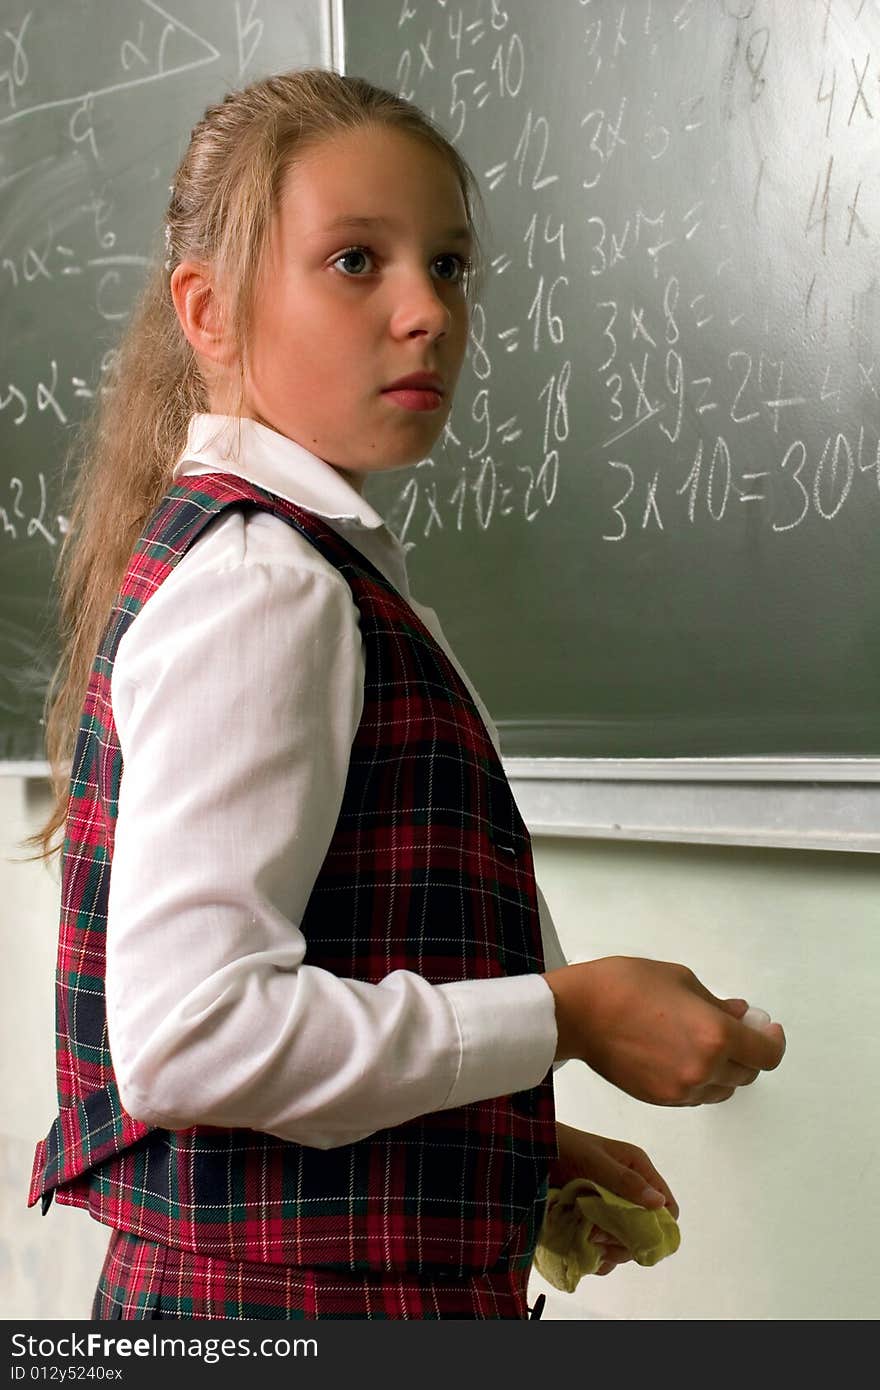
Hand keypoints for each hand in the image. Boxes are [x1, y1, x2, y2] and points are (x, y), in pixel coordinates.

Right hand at [541, 956, 785, 1105]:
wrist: (579, 1013)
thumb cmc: (629, 985)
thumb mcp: (681, 981)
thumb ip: (716, 1004)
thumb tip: (740, 1015)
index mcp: (715, 1036)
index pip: (766, 1054)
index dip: (772, 1040)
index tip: (766, 1028)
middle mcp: (705, 1070)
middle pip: (748, 1074)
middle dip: (748, 1052)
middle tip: (736, 1029)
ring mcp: (682, 1091)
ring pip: (723, 1089)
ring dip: (725, 1069)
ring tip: (705, 1044)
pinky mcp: (662, 1100)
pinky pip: (696, 1095)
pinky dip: (700, 1079)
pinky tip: (682, 1055)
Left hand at [549, 1123, 678, 1276]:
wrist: (530, 1149)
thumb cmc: (564, 1146)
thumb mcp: (594, 1160)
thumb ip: (624, 1181)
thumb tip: (658, 1203)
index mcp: (638, 1170)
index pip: (667, 1207)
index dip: (659, 1227)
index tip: (638, 1239)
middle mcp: (629, 1192)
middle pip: (646, 1233)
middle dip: (626, 1241)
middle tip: (600, 1238)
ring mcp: (611, 1208)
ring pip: (625, 1243)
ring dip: (609, 1249)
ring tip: (587, 1240)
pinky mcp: (594, 1221)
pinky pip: (604, 1248)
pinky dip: (596, 1255)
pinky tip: (582, 1249)